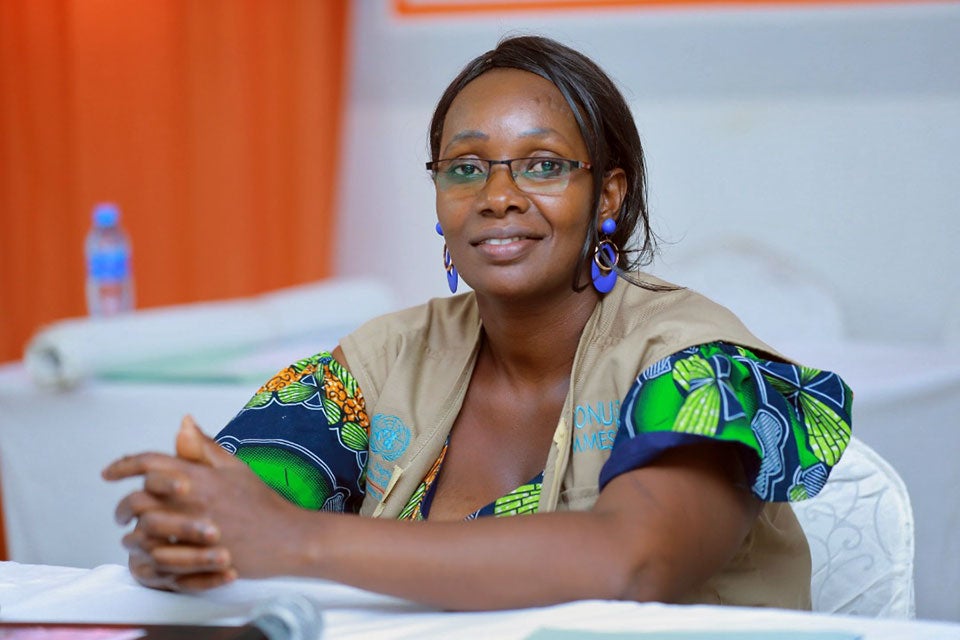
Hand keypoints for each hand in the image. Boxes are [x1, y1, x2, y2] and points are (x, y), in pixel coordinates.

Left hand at [103, 415, 296, 590]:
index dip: (123, 465)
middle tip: (122, 512)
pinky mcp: (195, 557)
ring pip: (143, 529)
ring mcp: (192, 530)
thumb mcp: (236, 467)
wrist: (287, 538)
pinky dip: (146, 554)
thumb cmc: (262, 502)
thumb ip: (205, 446)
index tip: (108, 473)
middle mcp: (192, 500)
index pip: (149, 462)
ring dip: (133, 532)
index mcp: (199, 475)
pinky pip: (156, 557)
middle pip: (139, 498)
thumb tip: (183, 421)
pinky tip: (148, 552)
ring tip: (133, 535)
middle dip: (123, 505)